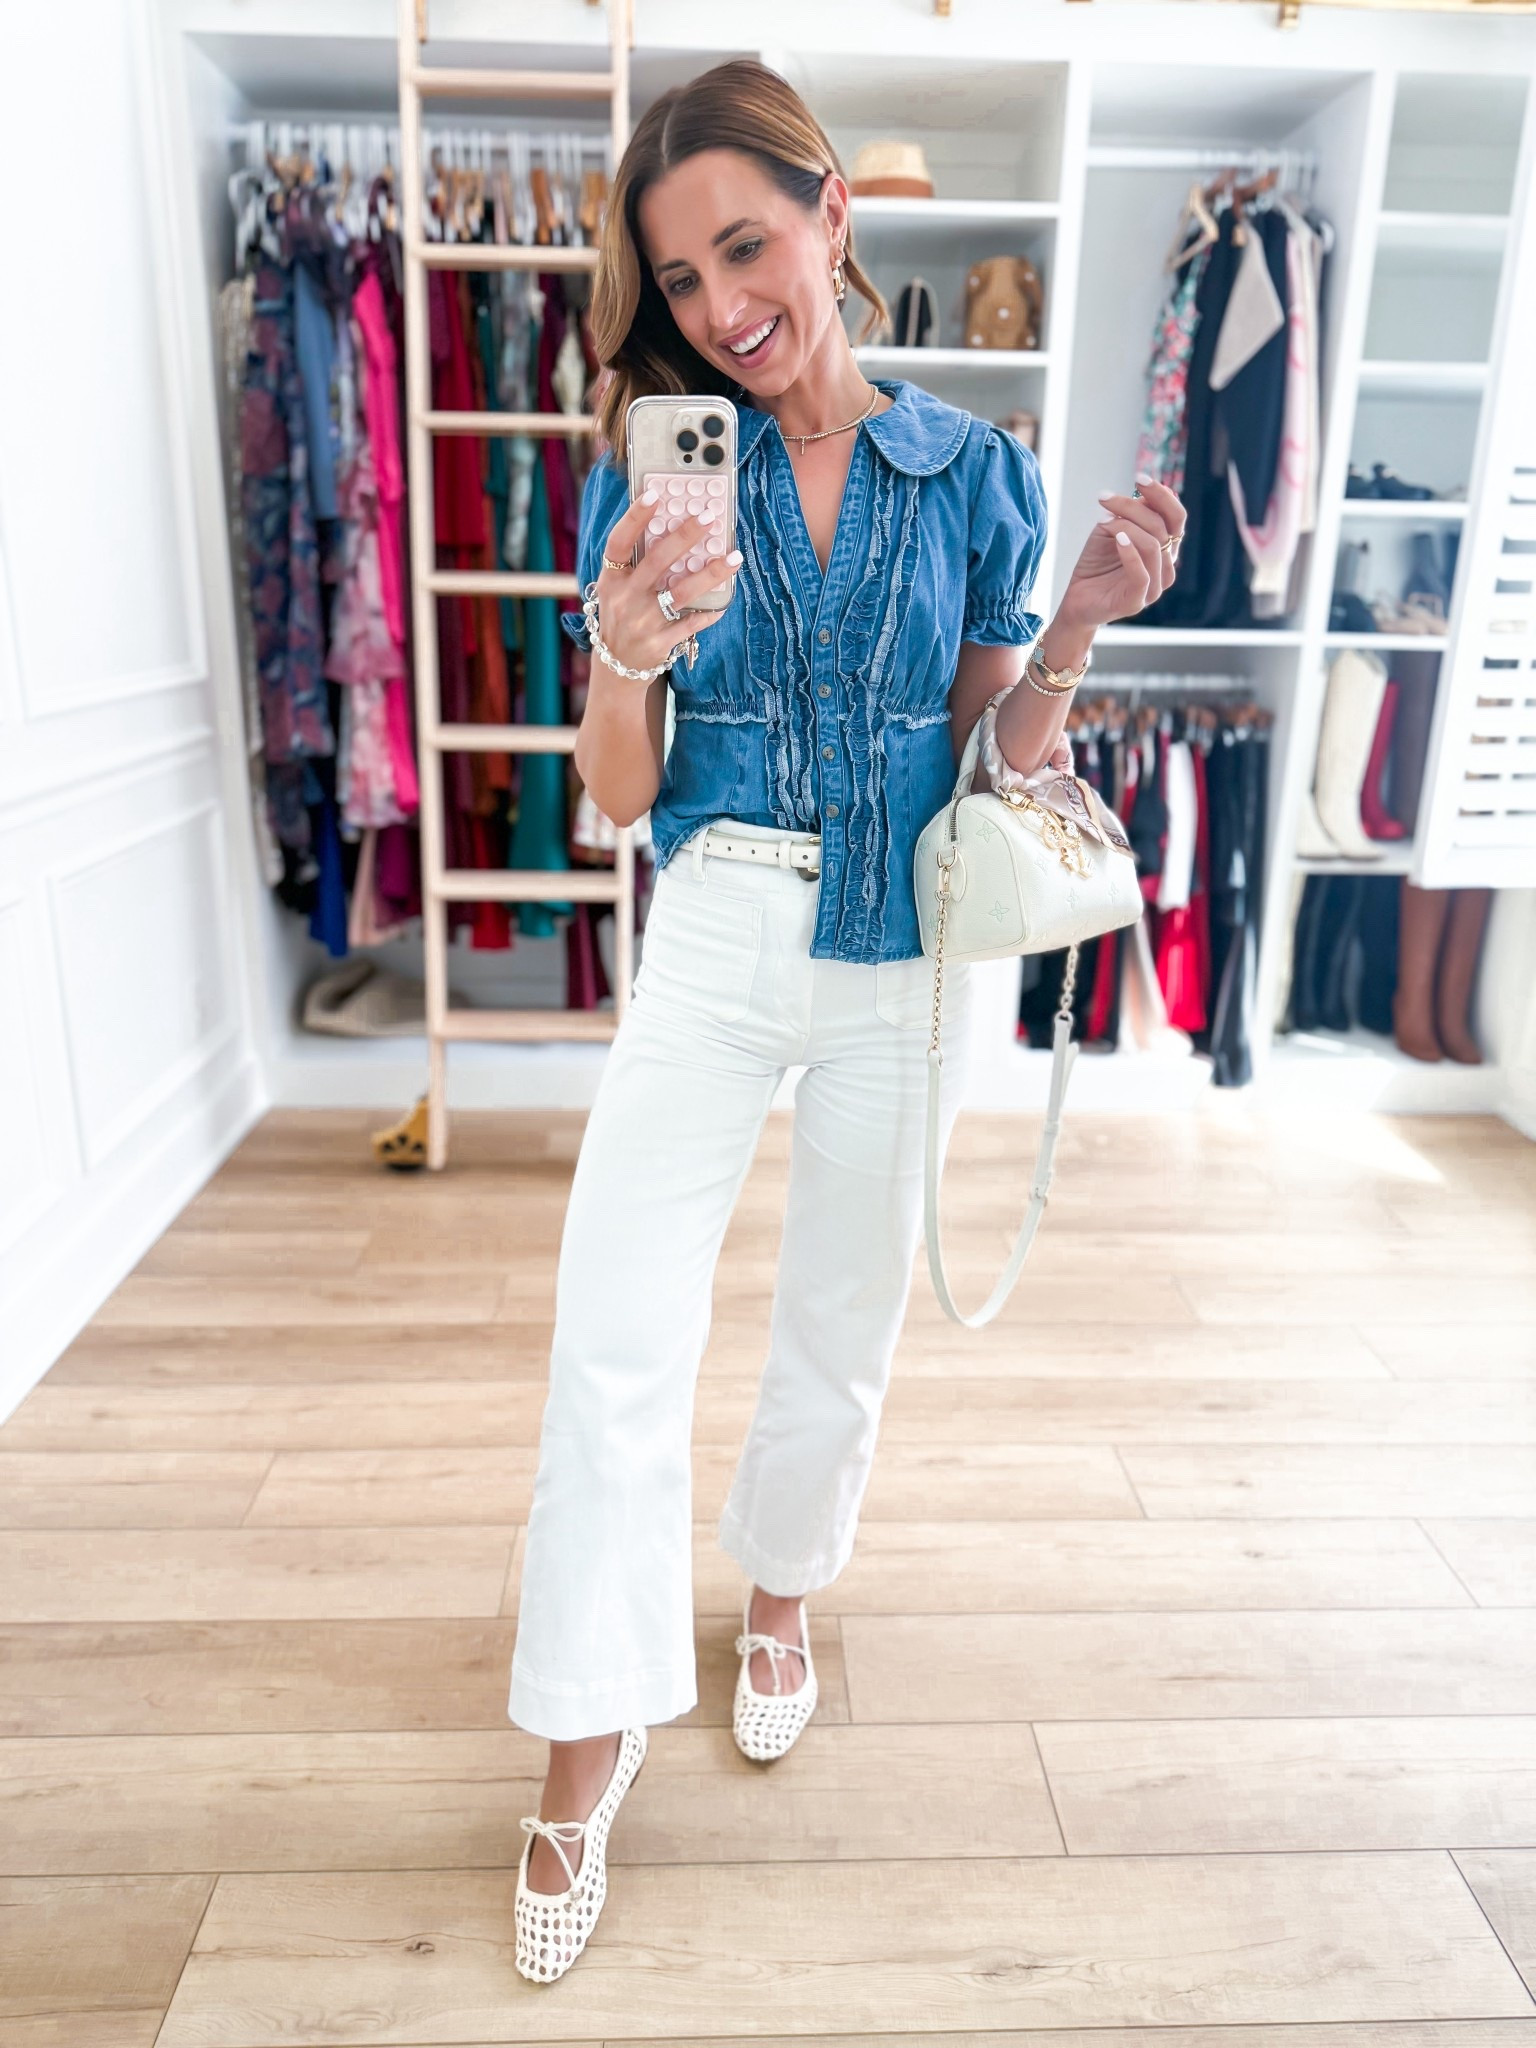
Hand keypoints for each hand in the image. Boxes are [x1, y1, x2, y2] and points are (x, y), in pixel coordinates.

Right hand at [589, 493, 742, 680]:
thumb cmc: (622, 617)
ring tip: (734, 557)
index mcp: (612, 579)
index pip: (619, 542)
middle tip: (709, 518)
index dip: (634, 518)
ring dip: (711, 573)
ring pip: (682, 592)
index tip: (655, 495)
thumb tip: (669, 528)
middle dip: (685, 536)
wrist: (616, 667)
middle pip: (657, 561)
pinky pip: (692, 623)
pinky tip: (725, 602)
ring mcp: (642, 621)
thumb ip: (636, 565)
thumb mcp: (617, 590)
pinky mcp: (659, 643)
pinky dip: (710, 613)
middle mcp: (625, 598)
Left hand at [1057, 475, 1185, 631]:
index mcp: (1166, 548)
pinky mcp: (1138, 600)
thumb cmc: (1096, 564)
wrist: (1077, 599)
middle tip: (1105, 497)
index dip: (1161, 495)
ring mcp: (1155, 586)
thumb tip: (1150, 492)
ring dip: (1125, 526)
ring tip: (1102, 520)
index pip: (1176, 516)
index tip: (1138, 478)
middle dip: (1133, 507)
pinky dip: (1129, 552)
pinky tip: (1116, 539)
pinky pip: (1142, 573)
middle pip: (1163, 526)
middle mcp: (1166, 566)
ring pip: (1153, 546)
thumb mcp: (1114, 530)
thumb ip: (1133, 514)